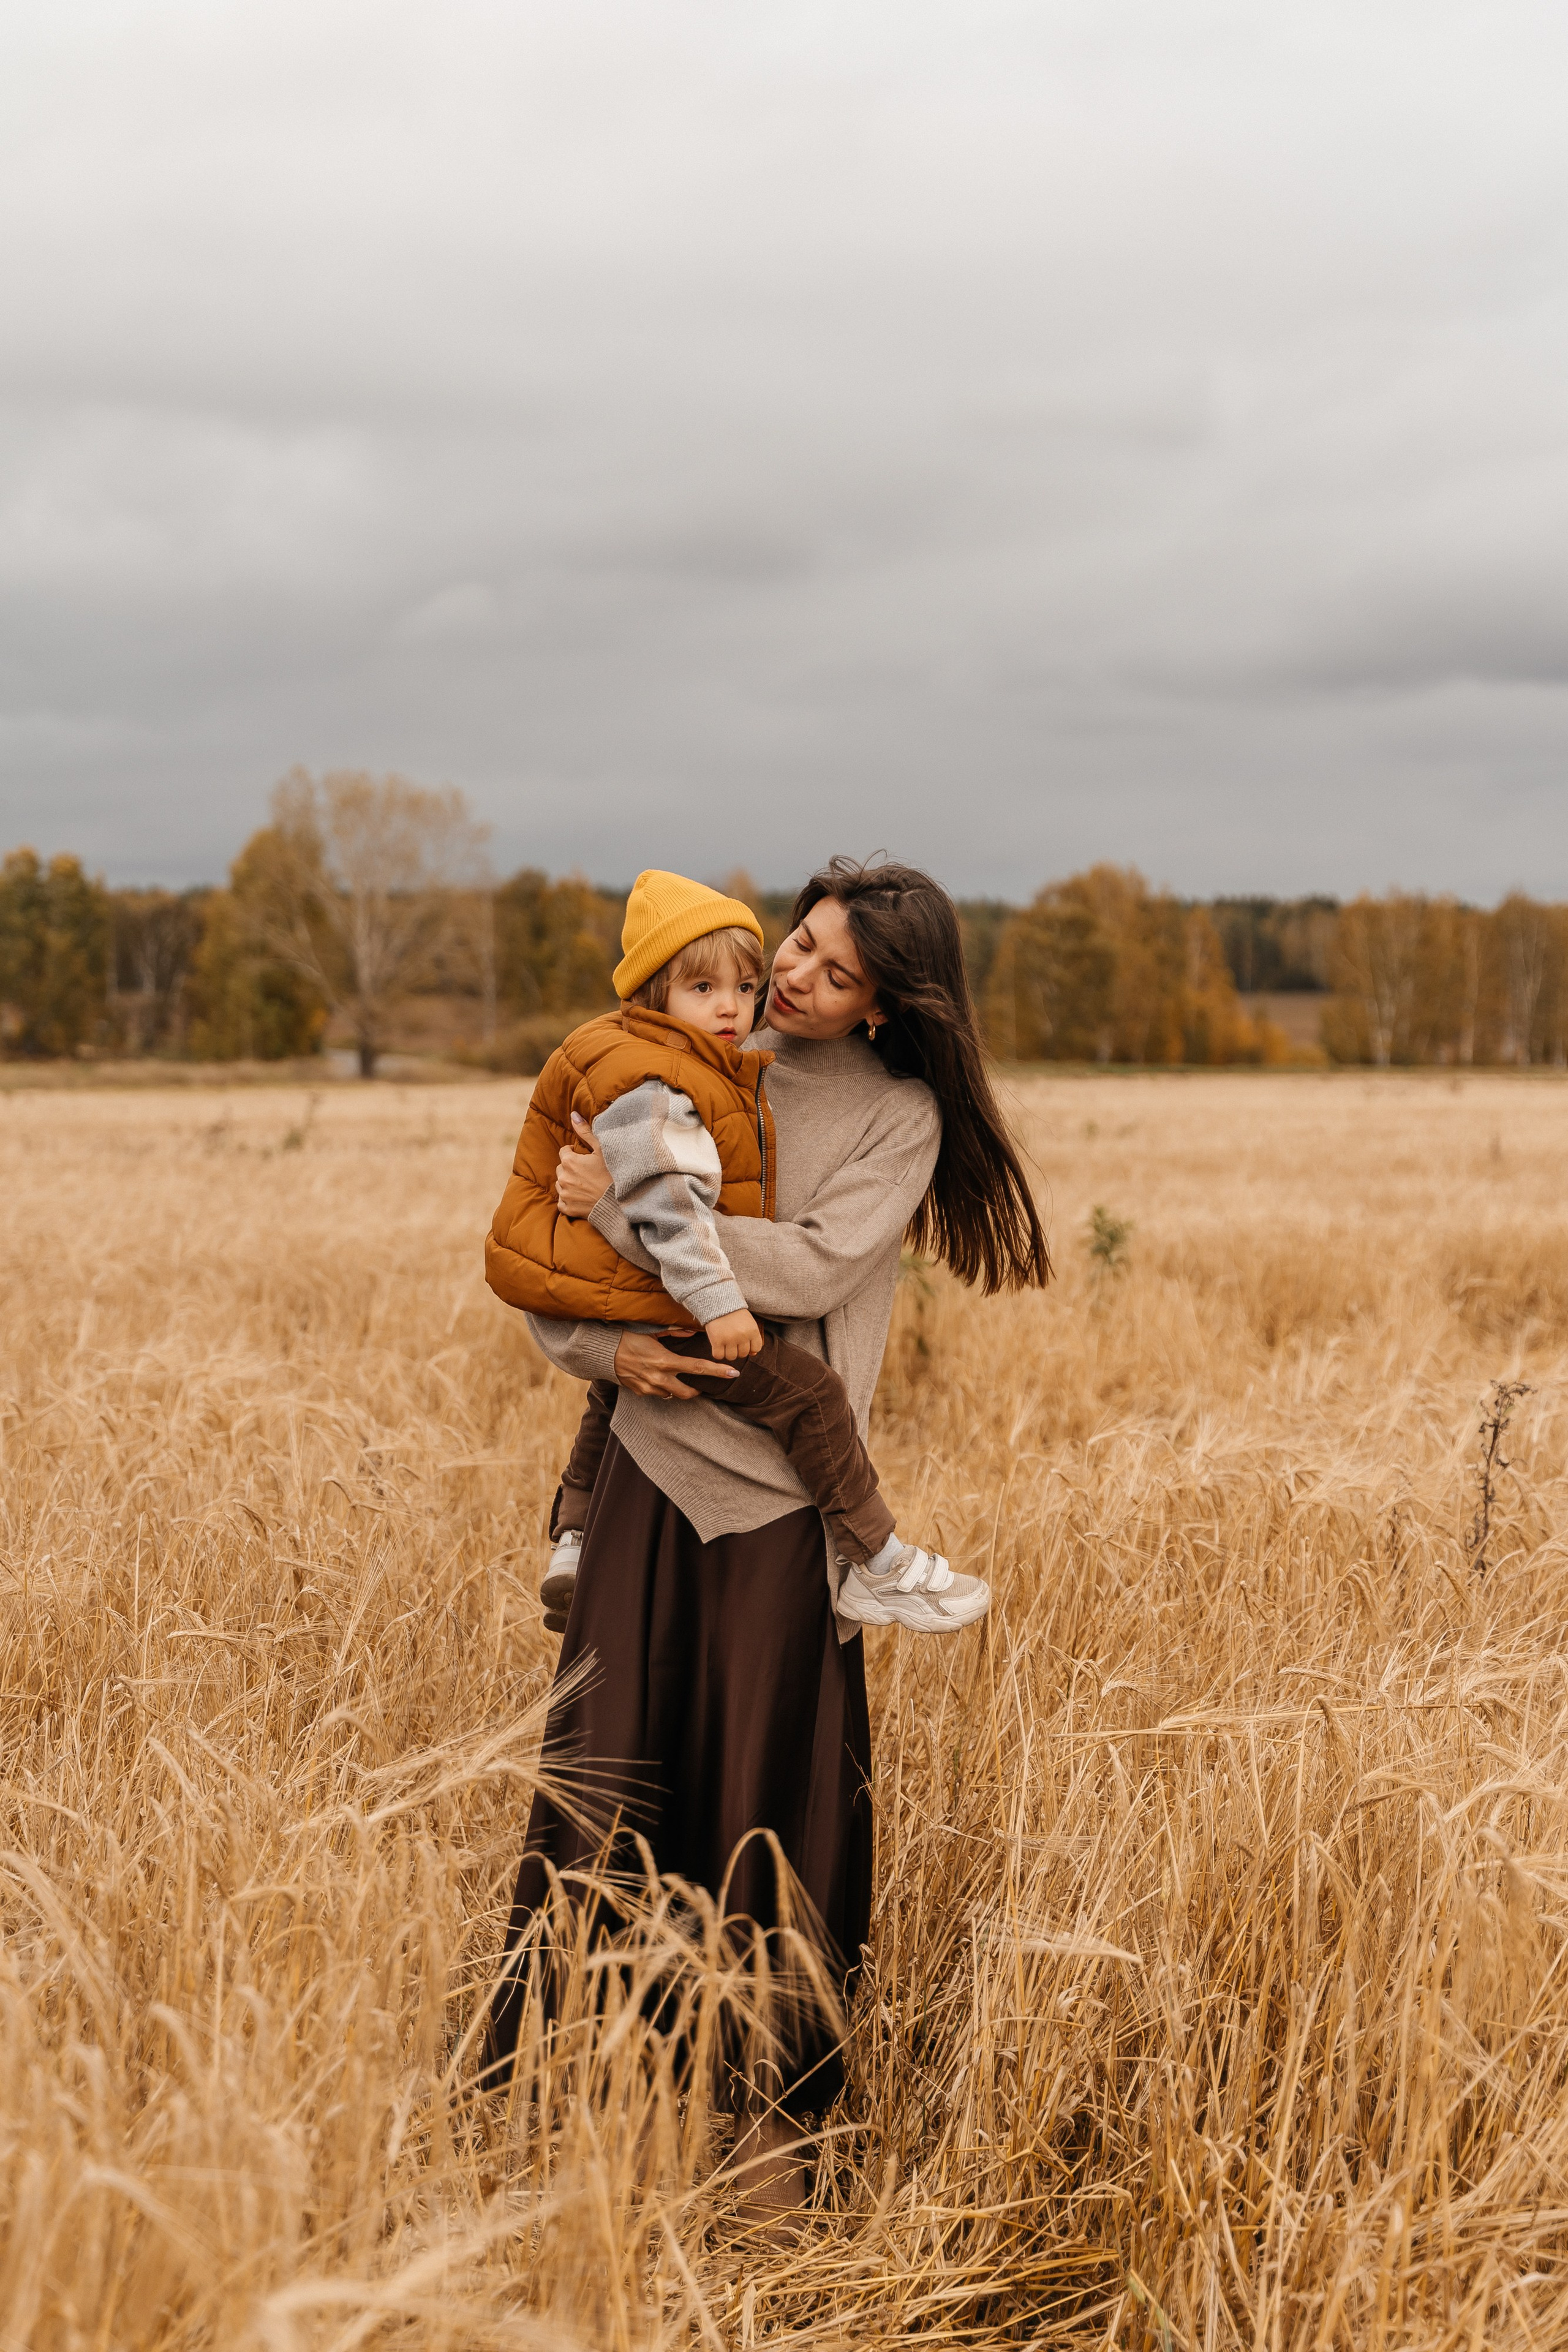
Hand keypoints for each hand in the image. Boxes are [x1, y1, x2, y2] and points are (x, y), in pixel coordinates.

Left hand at [555, 1114, 611, 1218]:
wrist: (620, 1203)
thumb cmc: (613, 1174)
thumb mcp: (602, 1149)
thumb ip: (585, 1131)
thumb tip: (573, 1115)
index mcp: (569, 1161)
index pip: (564, 1152)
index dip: (574, 1153)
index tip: (585, 1157)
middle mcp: (563, 1178)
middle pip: (562, 1168)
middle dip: (571, 1167)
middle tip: (587, 1171)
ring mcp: (565, 1194)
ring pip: (561, 1184)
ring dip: (569, 1182)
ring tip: (585, 1183)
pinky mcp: (568, 1208)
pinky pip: (562, 1201)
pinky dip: (569, 1198)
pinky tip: (581, 1196)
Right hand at [612, 1328, 737, 1400]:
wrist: (602, 1352)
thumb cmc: (628, 1338)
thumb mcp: (652, 1331)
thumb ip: (673, 1332)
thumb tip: (691, 1330)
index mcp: (665, 1361)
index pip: (698, 1368)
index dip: (717, 1371)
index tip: (733, 1373)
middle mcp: (659, 1377)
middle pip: (688, 1393)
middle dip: (698, 1391)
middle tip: (701, 1386)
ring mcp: (649, 1387)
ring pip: (672, 1395)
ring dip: (677, 1389)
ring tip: (676, 1379)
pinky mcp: (640, 1392)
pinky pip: (657, 1394)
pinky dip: (662, 1388)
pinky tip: (658, 1378)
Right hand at [705, 1308, 763, 1360]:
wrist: (718, 1302)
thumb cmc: (735, 1314)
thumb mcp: (748, 1323)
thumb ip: (753, 1338)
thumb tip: (753, 1354)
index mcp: (753, 1331)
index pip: (756, 1348)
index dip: (750, 1347)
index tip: (743, 1341)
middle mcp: (743, 1336)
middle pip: (743, 1354)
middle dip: (738, 1349)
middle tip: (732, 1340)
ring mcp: (729, 1339)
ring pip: (731, 1357)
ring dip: (728, 1352)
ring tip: (725, 1343)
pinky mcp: (717, 1341)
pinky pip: (718, 1356)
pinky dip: (717, 1353)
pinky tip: (717, 1345)